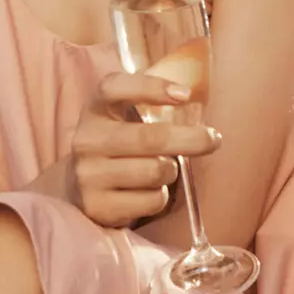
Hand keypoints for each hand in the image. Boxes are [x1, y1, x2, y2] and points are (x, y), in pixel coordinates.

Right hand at [63, 71, 222, 227]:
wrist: (79, 188)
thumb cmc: (118, 144)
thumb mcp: (124, 117)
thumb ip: (152, 104)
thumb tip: (191, 98)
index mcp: (95, 108)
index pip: (115, 88)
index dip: (151, 87)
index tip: (186, 95)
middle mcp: (87, 139)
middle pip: (150, 138)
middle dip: (191, 139)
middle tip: (214, 139)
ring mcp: (89, 175)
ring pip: (155, 171)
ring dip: (171, 171)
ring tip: (163, 169)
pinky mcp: (98, 206)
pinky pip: (152, 200)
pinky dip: (160, 196)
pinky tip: (148, 191)